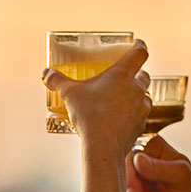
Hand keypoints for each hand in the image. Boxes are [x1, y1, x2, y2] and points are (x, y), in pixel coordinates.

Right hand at [43, 41, 150, 156]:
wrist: (103, 146)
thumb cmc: (89, 115)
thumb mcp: (70, 94)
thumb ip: (58, 80)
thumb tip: (46, 73)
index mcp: (123, 74)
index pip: (140, 52)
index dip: (139, 46)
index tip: (136, 44)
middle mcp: (136, 88)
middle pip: (144, 74)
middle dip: (136, 74)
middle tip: (123, 77)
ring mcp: (141, 107)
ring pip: (144, 95)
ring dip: (135, 95)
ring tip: (119, 100)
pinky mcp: (141, 124)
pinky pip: (140, 115)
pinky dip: (132, 114)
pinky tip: (119, 119)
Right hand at [126, 135, 190, 191]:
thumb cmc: (188, 187)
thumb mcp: (179, 176)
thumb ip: (160, 168)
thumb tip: (138, 160)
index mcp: (151, 147)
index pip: (131, 155)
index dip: (130, 174)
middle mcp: (139, 160)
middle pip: (123, 174)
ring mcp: (133, 178)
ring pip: (123, 191)